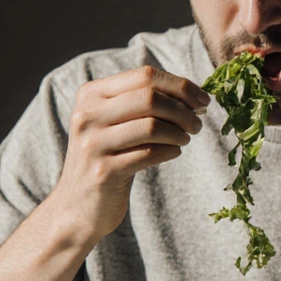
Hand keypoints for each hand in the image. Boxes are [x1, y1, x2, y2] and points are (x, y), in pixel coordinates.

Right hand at [51, 65, 208, 241]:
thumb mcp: (115, 122)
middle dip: (184, 110)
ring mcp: (92, 144)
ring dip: (180, 132)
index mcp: (91, 94)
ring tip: (185, 139)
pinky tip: (173, 152)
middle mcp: (87, 115)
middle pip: (151, 98)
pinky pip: (150, 154)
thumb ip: (144, 103)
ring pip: (152, 126)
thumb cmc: (108, 156)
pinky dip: (171, 151)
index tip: (203, 100)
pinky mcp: (103, 171)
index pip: (145, 75)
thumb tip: (194, 95)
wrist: (78, 204)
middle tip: (197, 124)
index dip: (181, 86)